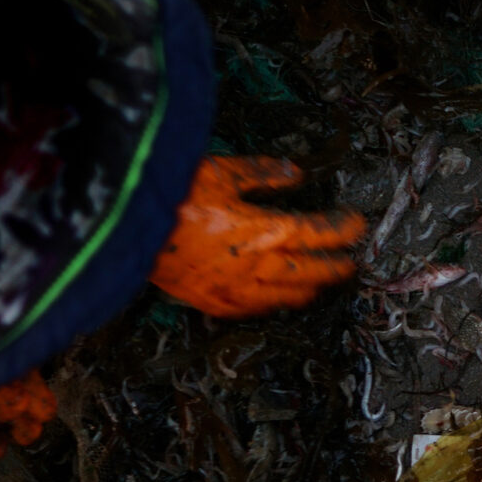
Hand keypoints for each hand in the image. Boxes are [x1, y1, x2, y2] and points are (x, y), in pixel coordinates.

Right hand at [150, 157, 363, 317]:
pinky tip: (273, 302)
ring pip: (285, 298)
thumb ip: (263, 174)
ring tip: (320, 285)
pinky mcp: (210, 302)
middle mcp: (257, 267)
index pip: (320, 233)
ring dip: (308, 290)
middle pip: (311, 272)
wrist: (125, 227)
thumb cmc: (171, 196)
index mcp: (266, 232)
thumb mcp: (223, 171)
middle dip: (335, 267)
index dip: (344, 228)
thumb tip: (294, 174)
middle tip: (351, 263)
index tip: (357, 223)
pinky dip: (270, 304)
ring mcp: (234, 289)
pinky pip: (252, 310)